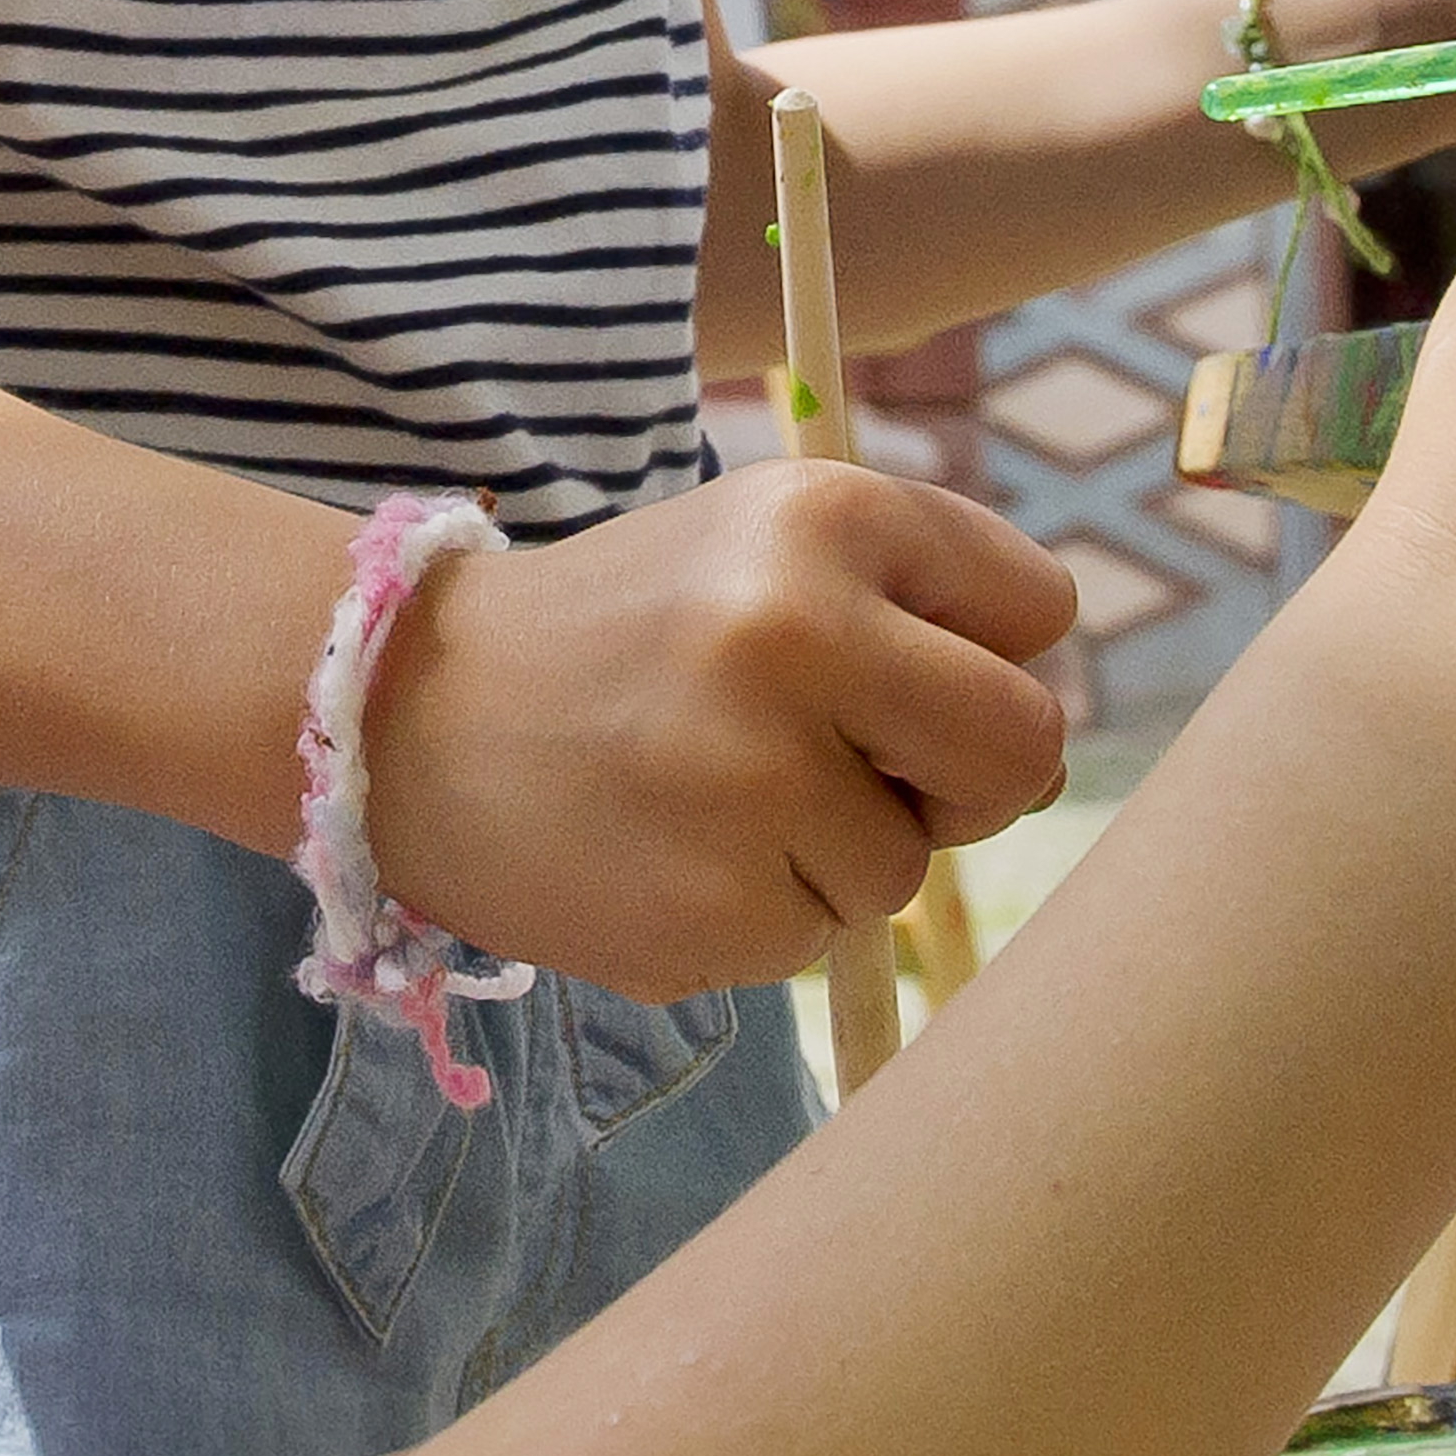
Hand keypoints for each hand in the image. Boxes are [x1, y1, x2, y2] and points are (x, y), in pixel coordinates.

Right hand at [365, 465, 1079, 1002]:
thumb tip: (1050, 749)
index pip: (1038, 608)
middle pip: (1024, 748)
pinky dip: (757, 915)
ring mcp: (751, 779)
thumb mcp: (763, 547)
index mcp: (825, 514)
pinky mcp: (712, 907)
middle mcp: (797, 630)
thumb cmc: (623, 631)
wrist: (405, 720)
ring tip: (708, 797)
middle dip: (963, 777)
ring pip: (910, 867)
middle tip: (859, 769)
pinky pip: (816, 941)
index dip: (984, 653)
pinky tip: (666, 856)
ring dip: (836, 854)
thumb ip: (918, 607)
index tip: (900, 668)